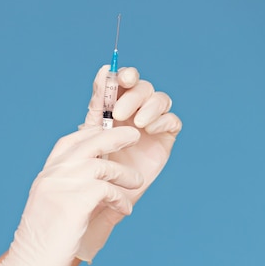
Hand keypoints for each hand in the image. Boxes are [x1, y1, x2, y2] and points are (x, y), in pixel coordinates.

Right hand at [0, 126, 143, 265]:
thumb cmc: (46, 244)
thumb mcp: (55, 208)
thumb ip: (73, 189)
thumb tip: (102, 178)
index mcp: (46, 176)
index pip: (69, 142)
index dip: (92, 133)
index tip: (110, 133)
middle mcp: (52, 176)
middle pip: (89, 142)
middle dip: (115, 136)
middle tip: (135, 135)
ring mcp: (62, 187)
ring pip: (102, 165)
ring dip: (125, 173)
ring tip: (138, 183)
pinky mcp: (74, 203)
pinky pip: (108, 190)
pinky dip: (122, 198)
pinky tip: (125, 209)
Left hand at [76, 65, 181, 261]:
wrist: (104, 196)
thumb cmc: (93, 164)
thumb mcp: (92, 131)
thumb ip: (98, 102)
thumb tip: (103, 69)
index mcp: (113, 105)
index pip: (124, 80)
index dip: (125, 74)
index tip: (120, 78)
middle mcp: (134, 111)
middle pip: (143, 87)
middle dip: (134, 95)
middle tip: (119, 113)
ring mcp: (151, 124)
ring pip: (160, 99)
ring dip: (149, 106)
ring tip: (137, 123)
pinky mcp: (165, 139)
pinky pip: (172, 120)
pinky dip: (163, 120)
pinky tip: (150, 130)